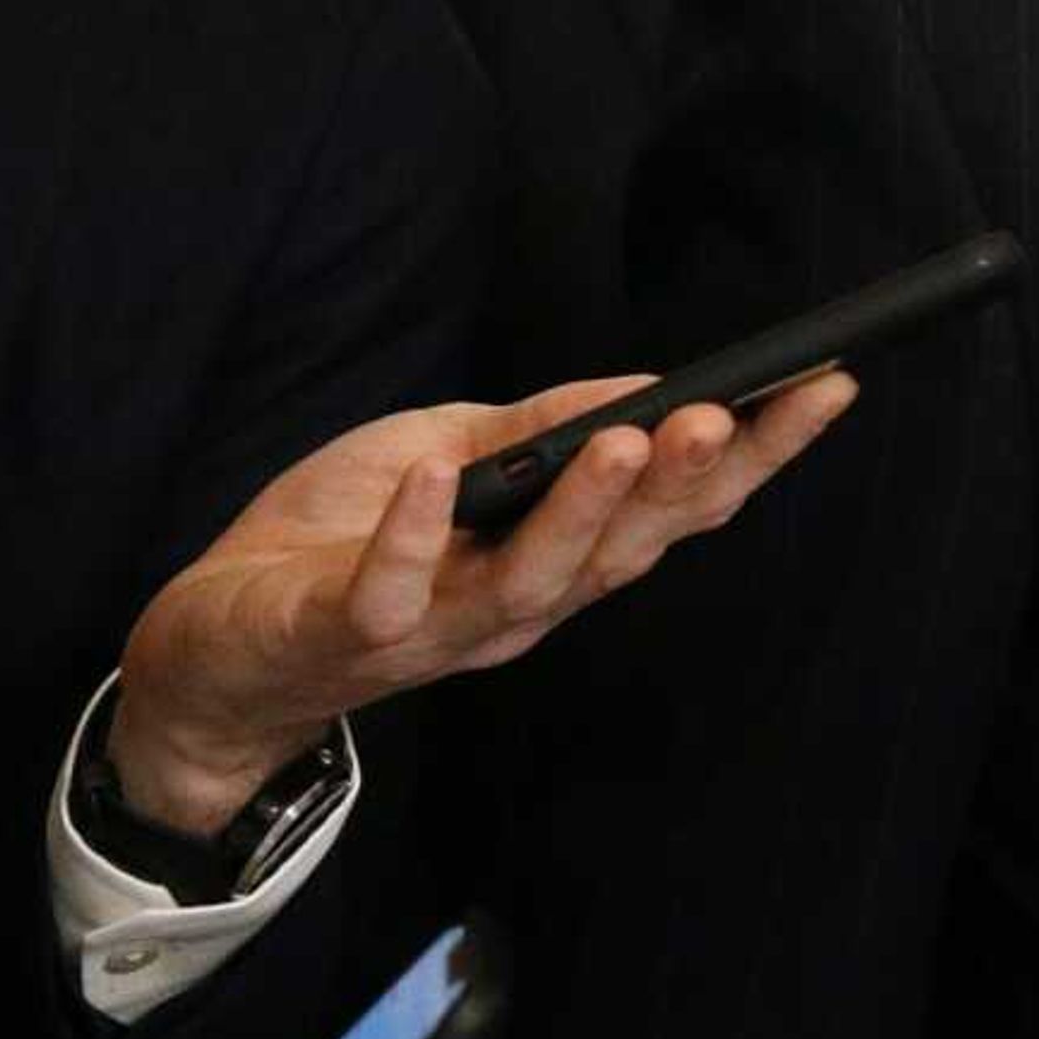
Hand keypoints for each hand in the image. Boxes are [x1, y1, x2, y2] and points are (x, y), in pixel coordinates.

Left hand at [109, 368, 856, 831]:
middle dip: (688, 483)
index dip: (758, 456)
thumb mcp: (447, 455)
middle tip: (736, 413)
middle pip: (628, 553)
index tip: (826, 387)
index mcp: (558, 560)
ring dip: (588, 509)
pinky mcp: (348, 637)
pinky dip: (418, 535)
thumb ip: (539, 431)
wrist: (212, 653)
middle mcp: (519, 609)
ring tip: (634, 437)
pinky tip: (441, 477)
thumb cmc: (340, 544)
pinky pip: (392, 594)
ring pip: (535, 582)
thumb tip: (645, 384)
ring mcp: (438, 631)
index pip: (678, 513)